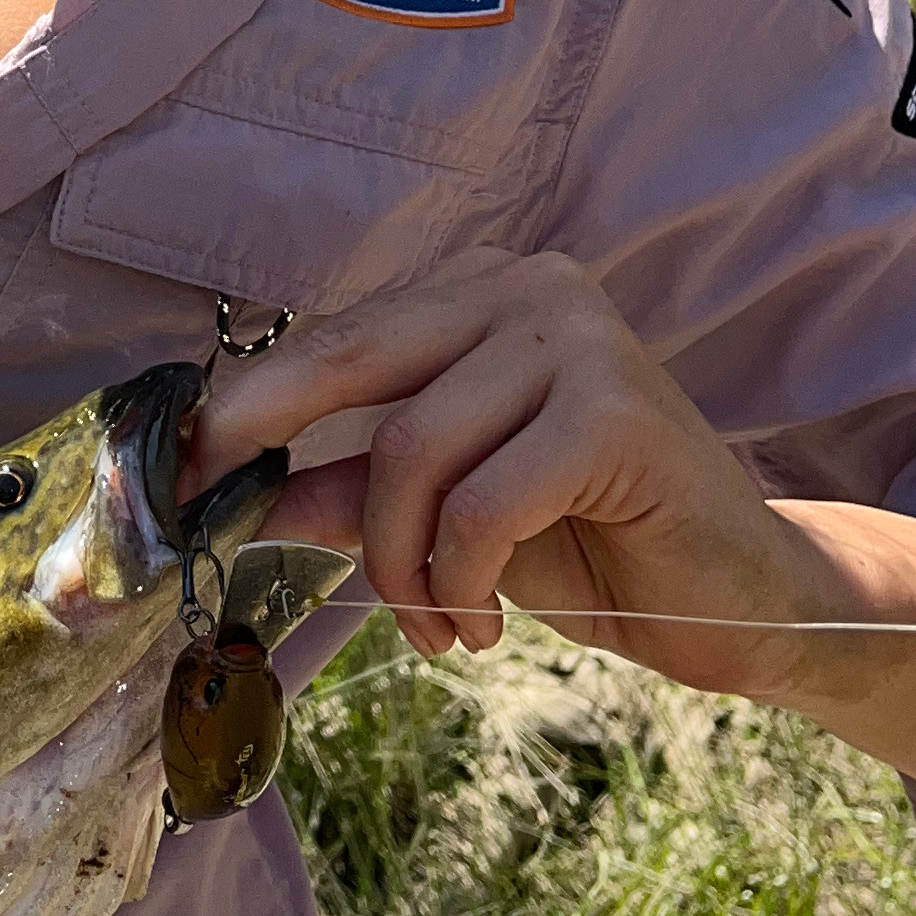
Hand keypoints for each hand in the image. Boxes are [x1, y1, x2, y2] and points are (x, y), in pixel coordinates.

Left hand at [182, 248, 804, 697]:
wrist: (744, 598)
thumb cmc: (590, 545)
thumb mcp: (442, 516)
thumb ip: (344, 492)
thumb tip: (222, 499)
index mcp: (479, 294)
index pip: (332, 339)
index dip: (242, 408)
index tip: (171, 473)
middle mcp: (528, 289)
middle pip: (347, 363)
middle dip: (260, 449)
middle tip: (212, 529)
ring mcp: (578, 339)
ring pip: (410, 451)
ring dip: (399, 566)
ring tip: (437, 627)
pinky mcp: (616, 411)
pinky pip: (481, 503)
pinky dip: (459, 579)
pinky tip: (482, 624)